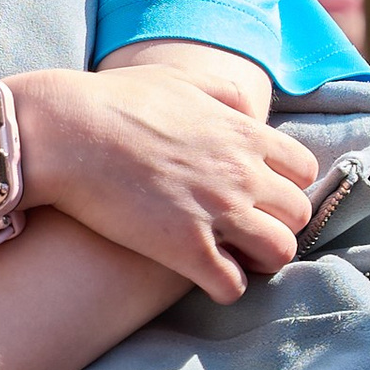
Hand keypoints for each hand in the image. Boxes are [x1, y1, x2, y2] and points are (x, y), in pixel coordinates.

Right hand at [14, 65, 315, 301]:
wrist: (65, 132)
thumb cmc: (113, 102)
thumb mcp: (179, 81)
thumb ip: (223, 93)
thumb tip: (247, 108)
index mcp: (243, 134)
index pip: (304, 170)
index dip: (286, 186)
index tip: (260, 196)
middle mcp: (241, 174)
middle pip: (298, 214)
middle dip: (278, 224)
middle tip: (248, 231)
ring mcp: (217, 212)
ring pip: (278, 253)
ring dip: (261, 260)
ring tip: (235, 260)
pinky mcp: (185, 248)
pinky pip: (231, 286)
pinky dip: (225, 288)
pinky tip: (205, 279)